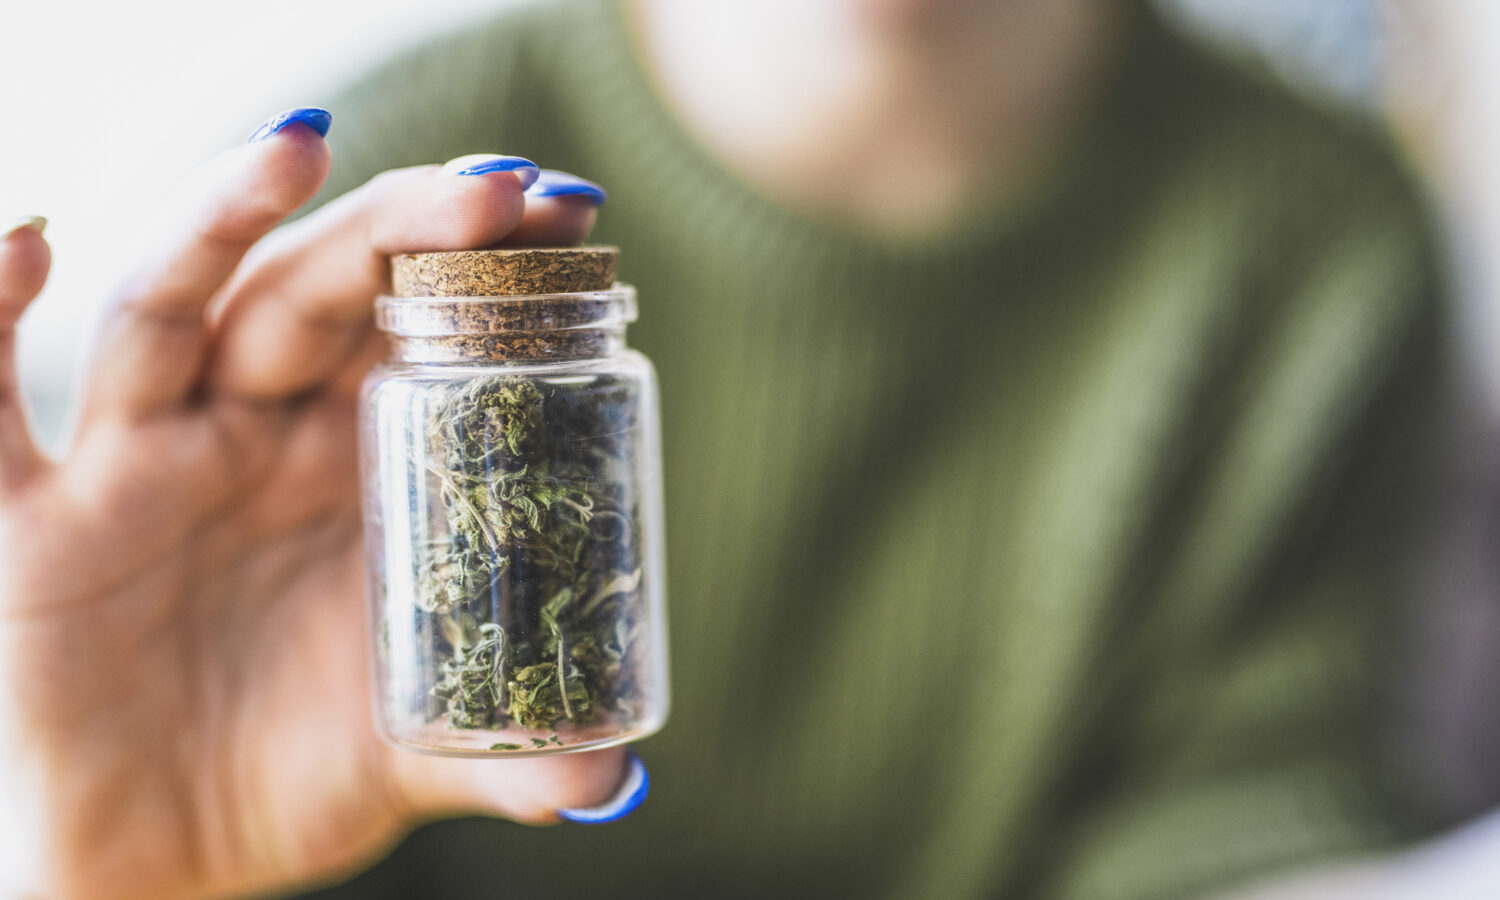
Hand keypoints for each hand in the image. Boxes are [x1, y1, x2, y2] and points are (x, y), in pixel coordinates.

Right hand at [0, 111, 626, 899]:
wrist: (153, 867)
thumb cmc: (282, 782)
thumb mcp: (406, 753)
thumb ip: (503, 755)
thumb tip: (616, 783)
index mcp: (346, 470)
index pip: (410, 330)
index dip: (480, 269)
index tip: (569, 216)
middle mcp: (245, 442)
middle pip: (311, 295)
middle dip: (397, 232)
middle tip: (497, 191)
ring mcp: (135, 467)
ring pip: (170, 311)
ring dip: (224, 222)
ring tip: (300, 148)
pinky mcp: (29, 524)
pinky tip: (34, 239)